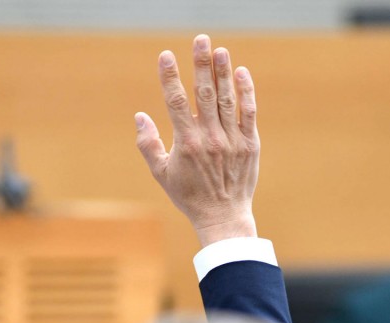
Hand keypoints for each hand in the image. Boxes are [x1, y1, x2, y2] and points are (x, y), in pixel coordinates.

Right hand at [135, 34, 260, 247]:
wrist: (223, 217)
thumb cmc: (189, 196)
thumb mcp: (161, 173)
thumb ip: (148, 144)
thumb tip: (140, 116)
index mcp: (186, 144)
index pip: (176, 103)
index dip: (171, 78)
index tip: (166, 56)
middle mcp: (210, 139)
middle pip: (204, 94)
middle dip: (201, 64)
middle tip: (201, 40)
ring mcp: (232, 140)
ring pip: (227, 99)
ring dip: (223, 72)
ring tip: (220, 50)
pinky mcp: (250, 144)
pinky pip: (248, 113)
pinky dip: (246, 92)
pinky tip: (241, 73)